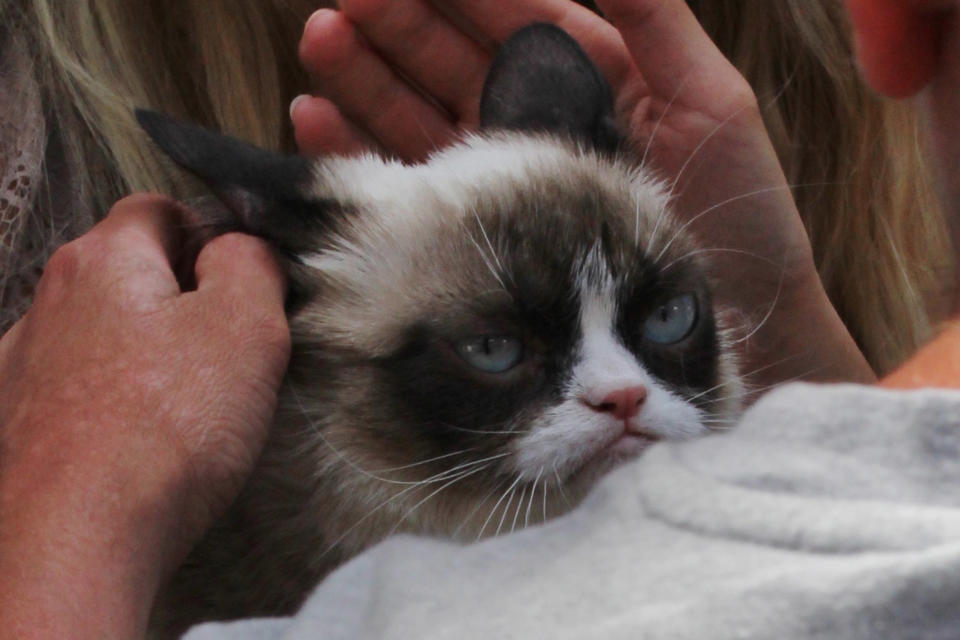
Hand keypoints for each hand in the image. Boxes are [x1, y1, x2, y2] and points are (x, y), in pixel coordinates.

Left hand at [0, 194, 289, 638]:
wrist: (75, 541)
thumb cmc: (168, 429)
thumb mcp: (248, 326)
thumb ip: (251, 263)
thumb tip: (238, 248)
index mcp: (105, 258)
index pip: (161, 209)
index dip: (211, 240)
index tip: (241, 294)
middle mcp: (50, 297)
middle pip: (129, 272)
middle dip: (180, 300)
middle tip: (225, 355)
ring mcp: (23, 361)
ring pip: (102, 330)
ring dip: (142, 352)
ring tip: (182, 409)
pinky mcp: (16, 419)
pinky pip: (78, 385)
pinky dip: (108, 397)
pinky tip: (133, 438)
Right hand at [294, 0, 873, 387]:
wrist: (735, 318)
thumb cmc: (740, 207)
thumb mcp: (711, 101)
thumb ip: (654, 16)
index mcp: (584, 75)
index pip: (507, 13)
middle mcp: (532, 119)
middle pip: (449, 55)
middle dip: (395, 22)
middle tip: (343, 0)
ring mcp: (503, 174)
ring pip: (419, 109)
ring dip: (366, 76)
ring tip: (321, 43)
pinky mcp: (483, 227)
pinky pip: (412, 179)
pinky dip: (363, 148)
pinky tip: (321, 118)